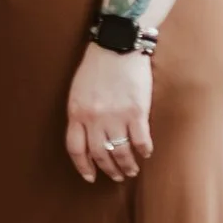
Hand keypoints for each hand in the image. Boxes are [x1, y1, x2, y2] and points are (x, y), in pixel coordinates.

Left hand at [66, 41, 152, 184]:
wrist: (117, 46)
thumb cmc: (96, 67)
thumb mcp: (78, 91)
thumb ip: (80, 114)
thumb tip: (87, 136)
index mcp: (77, 113)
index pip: (76, 149)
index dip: (83, 166)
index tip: (90, 176)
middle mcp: (94, 119)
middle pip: (100, 154)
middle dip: (108, 169)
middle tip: (116, 176)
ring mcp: (116, 116)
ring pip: (120, 152)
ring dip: (126, 165)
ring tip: (131, 170)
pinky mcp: (136, 111)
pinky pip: (141, 140)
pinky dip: (144, 150)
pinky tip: (146, 153)